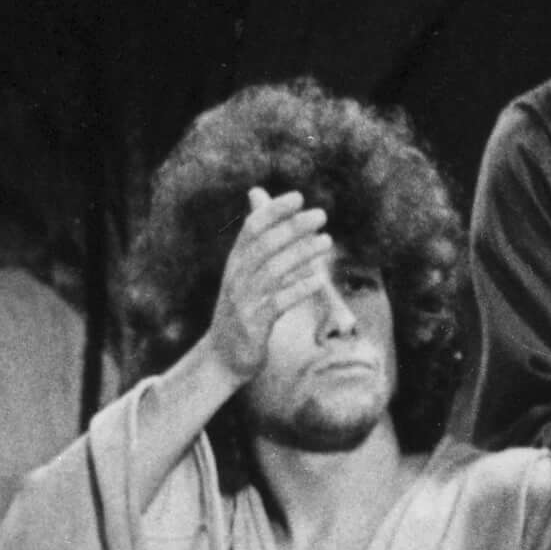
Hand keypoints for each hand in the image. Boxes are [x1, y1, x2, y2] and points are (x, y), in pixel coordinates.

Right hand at [203, 189, 333, 385]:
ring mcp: (244, 301)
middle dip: (293, 227)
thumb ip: (257, 236)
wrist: (222, 357)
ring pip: (274, 271)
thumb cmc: (242, 309)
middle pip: (265, 245)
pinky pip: (278, 302)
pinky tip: (319, 279)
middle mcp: (237, 277)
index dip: (274, 210)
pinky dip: (299, 288)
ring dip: (302, 254)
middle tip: (321, 215)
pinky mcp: (254, 324)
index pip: (252, 228)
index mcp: (236, 261)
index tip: (299, 197)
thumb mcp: (246, 271)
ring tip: (327, 241)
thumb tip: (258, 192)